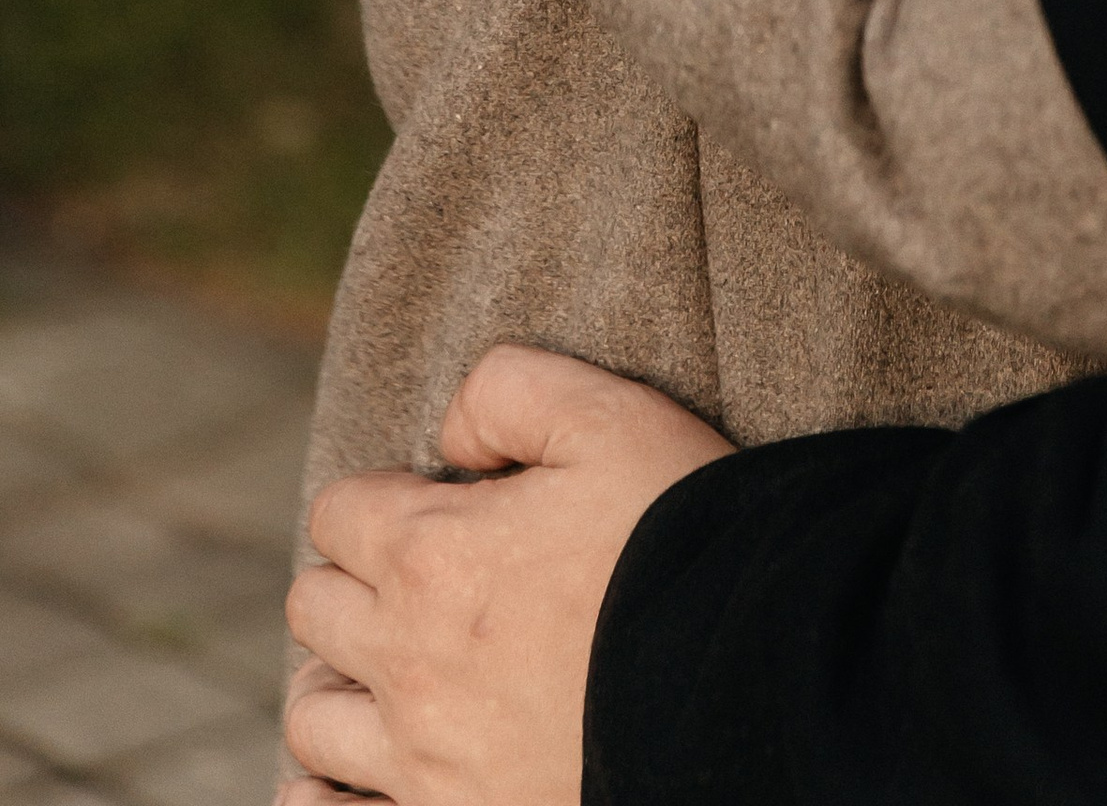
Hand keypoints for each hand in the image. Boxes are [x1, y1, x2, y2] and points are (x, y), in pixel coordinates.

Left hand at [279, 346, 731, 805]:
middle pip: (316, 607)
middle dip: (357, 579)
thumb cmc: (681, 543)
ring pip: (312, 715)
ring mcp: (421, 760)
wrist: (745, 683)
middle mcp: (408, 660)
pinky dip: (327, 792)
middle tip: (425, 580)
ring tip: (396, 669)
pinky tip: (364, 769)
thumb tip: (450, 440)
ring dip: (341, 682)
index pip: (340, 512)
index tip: (444, 506)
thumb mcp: (613, 417)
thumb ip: (510, 390)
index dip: (388, 496)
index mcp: (431, 555)